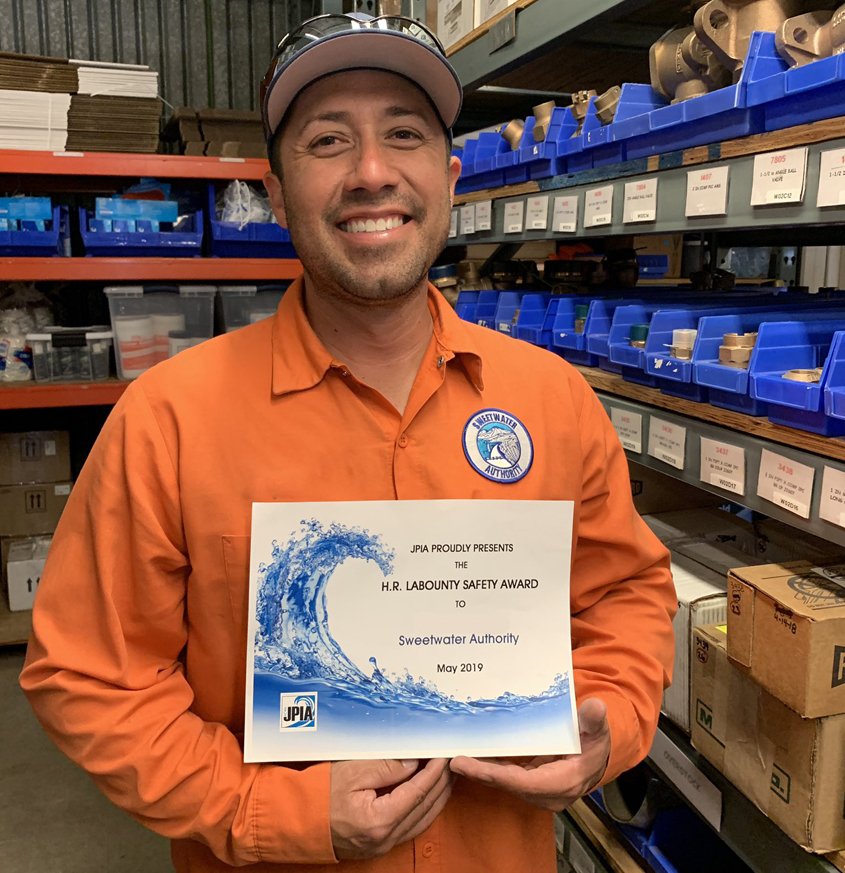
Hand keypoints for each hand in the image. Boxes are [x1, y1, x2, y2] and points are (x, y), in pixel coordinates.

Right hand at [330, 758, 453, 859]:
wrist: (298, 820)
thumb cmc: (321, 794)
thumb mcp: (353, 772)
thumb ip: (387, 767)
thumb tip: (414, 762)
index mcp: (379, 820)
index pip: (418, 792)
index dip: (434, 771)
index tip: (443, 755)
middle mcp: (385, 838)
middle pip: (425, 807)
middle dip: (442, 783)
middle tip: (451, 761)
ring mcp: (384, 845)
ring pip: (423, 820)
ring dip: (437, 796)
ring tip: (446, 776)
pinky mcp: (380, 844)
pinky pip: (412, 826)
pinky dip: (424, 808)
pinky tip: (429, 795)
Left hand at [449, 698, 610, 812]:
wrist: (597, 759)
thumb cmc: (595, 744)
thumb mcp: (598, 731)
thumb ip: (593, 720)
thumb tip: (595, 707)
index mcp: (564, 782)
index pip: (524, 782)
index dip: (495, 774)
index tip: (468, 765)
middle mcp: (547, 793)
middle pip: (508, 783)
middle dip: (480, 773)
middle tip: (453, 760)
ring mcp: (537, 790)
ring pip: (504, 781)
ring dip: (480, 771)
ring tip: (455, 756)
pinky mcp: (529, 784)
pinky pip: (505, 776)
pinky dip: (489, 767)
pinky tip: (471, 756)